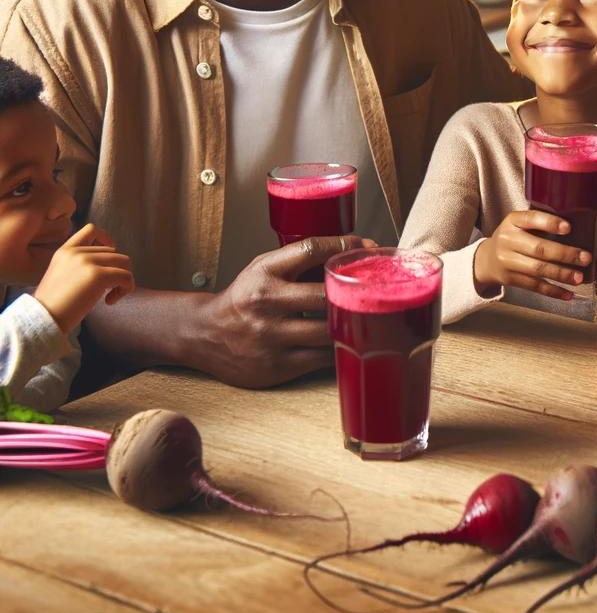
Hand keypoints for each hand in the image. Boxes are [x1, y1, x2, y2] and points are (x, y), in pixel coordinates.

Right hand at [33, 223, 134, 333]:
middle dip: (116, 270)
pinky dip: (126, 289)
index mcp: (66, 250)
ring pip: (124, 262)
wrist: (44, 318)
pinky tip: (110, 301)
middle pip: (114, 252)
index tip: (108, 258)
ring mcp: (88, 262)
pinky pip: (126, 276)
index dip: (107, 239)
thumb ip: (80, 264)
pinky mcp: (98, 275)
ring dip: (124, 279)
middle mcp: (77, 252)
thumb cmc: (53, 303)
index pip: (91, 229)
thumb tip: (109, 265)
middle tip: (107, 289)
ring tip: (110, 295)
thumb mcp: (62, 273)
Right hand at [188, 235, 374, 388]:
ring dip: (351, 323)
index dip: (343, 246)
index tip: (366, 246)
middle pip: (325, 294)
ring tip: (370, 316)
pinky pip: (319, 358)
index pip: (311, 249)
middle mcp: (267, 302)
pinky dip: (337, 350)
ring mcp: (270, 337)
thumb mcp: (265, 267)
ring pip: (327, 330)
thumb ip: (301, 258)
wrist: (203, 334)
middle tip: (377, 288)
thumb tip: (353, 248)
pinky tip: (348, 342)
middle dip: (355, 291)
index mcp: (265, 272)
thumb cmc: (244, 297)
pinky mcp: (275, 366)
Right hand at [473, 210, 589, 300]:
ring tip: (579, 277)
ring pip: (538, 270)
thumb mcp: (519, 223)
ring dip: (562, 274)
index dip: (550, 223)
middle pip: (539, 248)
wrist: (486, 259)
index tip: (569, 228)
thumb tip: (576, 228)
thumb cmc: (513, 237)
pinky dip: (553, 291)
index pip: (531, 218)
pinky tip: (568, 294)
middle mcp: (508, 239)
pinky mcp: (511, 279)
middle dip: (565, 254)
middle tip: (586, 258)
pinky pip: (535, 286)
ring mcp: (507, 261)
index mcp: (512, 220)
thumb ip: (539, 222)